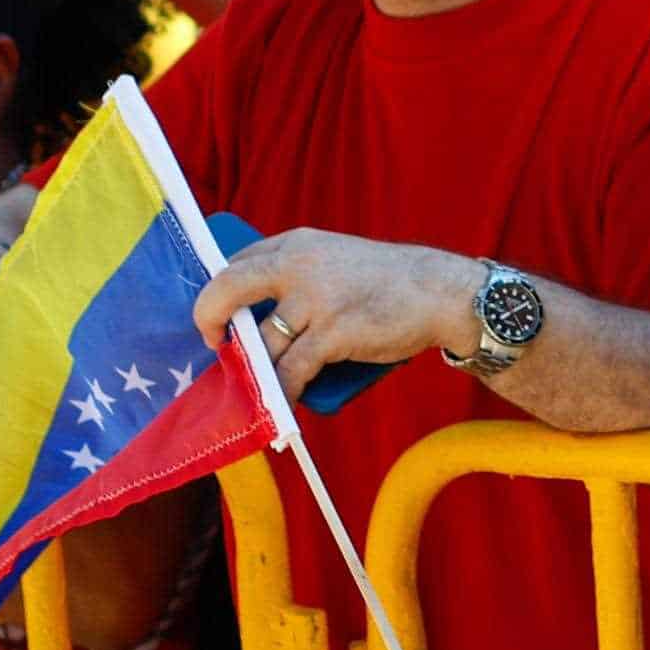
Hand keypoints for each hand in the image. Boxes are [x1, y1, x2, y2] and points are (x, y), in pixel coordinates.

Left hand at [196, 230, 463, 397]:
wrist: (440, 292)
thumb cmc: (391, 282)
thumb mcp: (337, 259)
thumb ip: (301, 273)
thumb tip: (261, 313)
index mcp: (297, 244)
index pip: (238, 261)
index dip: (220, 292)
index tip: (218, 318)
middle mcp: (299, 264)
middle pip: (229, 288)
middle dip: (209, 319)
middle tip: (214, 344)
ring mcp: (315, 299)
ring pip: (262, 342)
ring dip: (254, 370)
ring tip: (256, 386)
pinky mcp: (333, 332)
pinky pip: (290, 371)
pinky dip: (281, 392)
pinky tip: (279, 405)